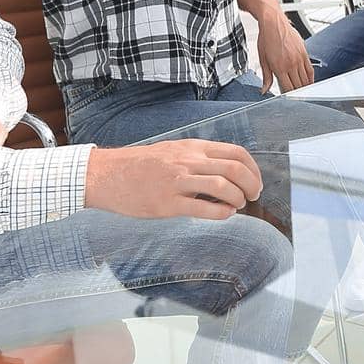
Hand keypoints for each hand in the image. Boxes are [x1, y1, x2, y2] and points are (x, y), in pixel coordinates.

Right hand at [85, 139, 262, 219]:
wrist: (108, 174)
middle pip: (234, 169)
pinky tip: (225, 215)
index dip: (253, 169)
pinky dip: (222, 213)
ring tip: (238, 205)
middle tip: (253, 196)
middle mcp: (188, 161)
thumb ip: (199, 158)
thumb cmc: (141, 165)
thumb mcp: (174, 150)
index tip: (256, 181)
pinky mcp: (167, 203)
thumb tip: (227, 171)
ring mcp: (178, 182)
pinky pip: (203, 208)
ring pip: (223, 187)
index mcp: (192, 148)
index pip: (236, 153)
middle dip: (251, 185)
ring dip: (238, 199)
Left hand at [255, 10, 313, 91]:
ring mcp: (299, 58)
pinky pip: (310, 69)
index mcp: (279, 67)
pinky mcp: (304, 53)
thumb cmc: (266, 38)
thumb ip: (266, 77)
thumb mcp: (262, 59)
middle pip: (298, 86)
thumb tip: (264, 90)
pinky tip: (309, 82)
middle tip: (295, 97)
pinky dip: (310, 78)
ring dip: (304, 87)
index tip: (287, 99)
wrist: (273, 22)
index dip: (288, 96)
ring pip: (306, 79)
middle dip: (297, 94)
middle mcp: (291, 64)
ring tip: (302, 92)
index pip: (288, 88)